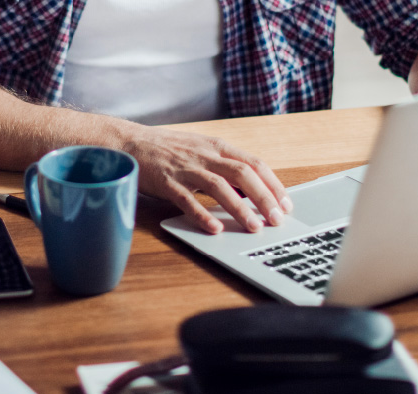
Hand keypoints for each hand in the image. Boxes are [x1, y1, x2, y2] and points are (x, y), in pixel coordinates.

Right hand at [122, 127, 292, 233]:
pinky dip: (203, 215)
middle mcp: (205, 156)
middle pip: (243, 174)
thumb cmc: (168, 149)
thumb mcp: (202, 150)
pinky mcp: (167, 182)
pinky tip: (215, 228)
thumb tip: (251, 191)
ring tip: (254, 227)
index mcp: (218, 147)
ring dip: (240, 208)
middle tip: (277, 219)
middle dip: (264, 198)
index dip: (273, 184)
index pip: (254, 164)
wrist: (130, 142)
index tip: (286, 204)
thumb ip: (225, 166)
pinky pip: (188, 200)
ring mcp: (186, 169)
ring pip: (220, 187)